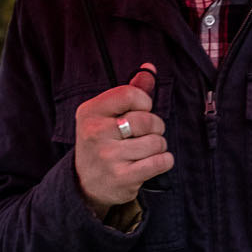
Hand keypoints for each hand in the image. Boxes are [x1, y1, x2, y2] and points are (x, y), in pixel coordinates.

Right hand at [74, 64, 173, 211]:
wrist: (87, 183)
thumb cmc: (103, 142)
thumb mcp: (107, 115)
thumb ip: (129, 92)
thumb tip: (149, 68)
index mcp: (90, 112)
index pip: (130, 94)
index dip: (144, 102)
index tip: (141, 111)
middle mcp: (96, 133)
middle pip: (147, 120)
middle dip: (155, 127)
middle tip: (145, 134)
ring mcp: (108, 156)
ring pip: (156, 142)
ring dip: (158, 146)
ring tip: (145, 150)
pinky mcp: (122, 177)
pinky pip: (160, 162)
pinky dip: (164, 161)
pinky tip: (153, 162)